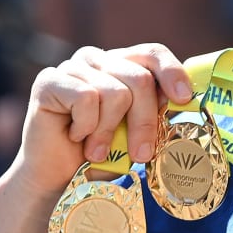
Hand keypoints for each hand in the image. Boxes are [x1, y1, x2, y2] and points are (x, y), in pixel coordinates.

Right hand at [7, 43, 192, 195]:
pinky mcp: (49, 80)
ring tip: (97, 150)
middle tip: (141, 154)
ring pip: (115, 93)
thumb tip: (182, 97)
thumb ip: (156, 107)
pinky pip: (86, 99)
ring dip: (109, 131)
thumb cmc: (102, 154)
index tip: (183, 99)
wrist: (58, 179)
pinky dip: (86, 126)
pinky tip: (75, 135)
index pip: (153, 53)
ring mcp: (73, 67)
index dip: (172, 73)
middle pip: (139, 79)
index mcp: (122, 63)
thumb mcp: (136, 128)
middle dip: (145, 121)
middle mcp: (98, 58)